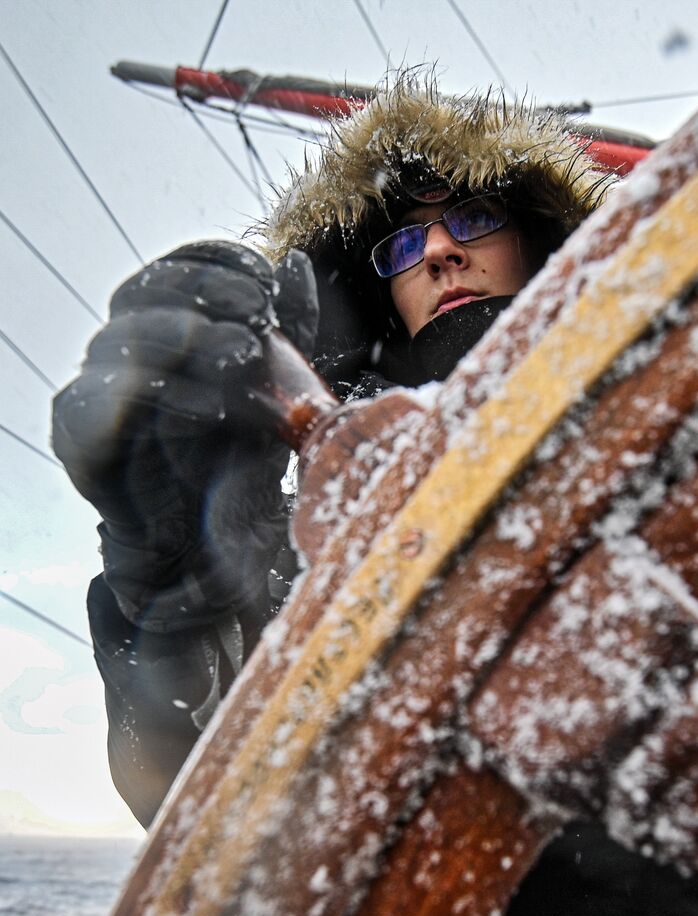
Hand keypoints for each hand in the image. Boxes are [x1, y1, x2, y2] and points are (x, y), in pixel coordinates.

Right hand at [52, 241, 318, 630]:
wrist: (213, 549)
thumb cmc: (241, 461)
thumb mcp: (278, 388)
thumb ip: (288, 330)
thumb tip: (294, 265)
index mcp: (168, 327)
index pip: (176, 268)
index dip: (215, 263)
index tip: (264, 277)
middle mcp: (124, 351)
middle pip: (145, 292)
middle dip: (205, 293)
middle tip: (257, 311)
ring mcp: (96, 392)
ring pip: (122, 339)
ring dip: (188, 339)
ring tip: (244, 354)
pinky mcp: (82, 440)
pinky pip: (105, 406)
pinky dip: (161, 400)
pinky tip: (211, 409)